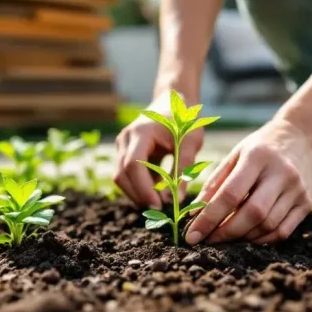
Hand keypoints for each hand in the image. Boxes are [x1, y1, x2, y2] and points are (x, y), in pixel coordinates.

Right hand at [114, 91, 203, 206]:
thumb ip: (184, 169)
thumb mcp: (191, 142)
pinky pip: (127, 174)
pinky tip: (158, 190)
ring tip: (162, 201)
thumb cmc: (185, 119)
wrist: (174, 101)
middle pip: (122, 174)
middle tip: (160, 210)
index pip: (133, 165)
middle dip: (138, 195)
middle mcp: (126, 138)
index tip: (158, 205)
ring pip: (121, 177)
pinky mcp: (125, 151)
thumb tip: (178, 200)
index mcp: (141, 132)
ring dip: (138, 192)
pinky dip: (140, 186)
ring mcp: (123, 144)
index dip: (143, 188)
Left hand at [185, 119, 311, 245]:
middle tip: (208, 240)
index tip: (192, 235)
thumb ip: (214, 183)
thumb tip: (195, 214)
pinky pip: (282, 232)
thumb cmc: (259, 148)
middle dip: (226, 232)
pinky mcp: (307, 203)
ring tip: (225, 236)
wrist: (301, 138)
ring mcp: (297, 190)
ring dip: (242, 237)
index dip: (209, 218)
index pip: (230, 194)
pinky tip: (247, 236)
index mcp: (257, 157)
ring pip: (267, 226)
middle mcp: (281, 173)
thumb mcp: (234, 155)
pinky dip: (261, 239)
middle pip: (252, 213)